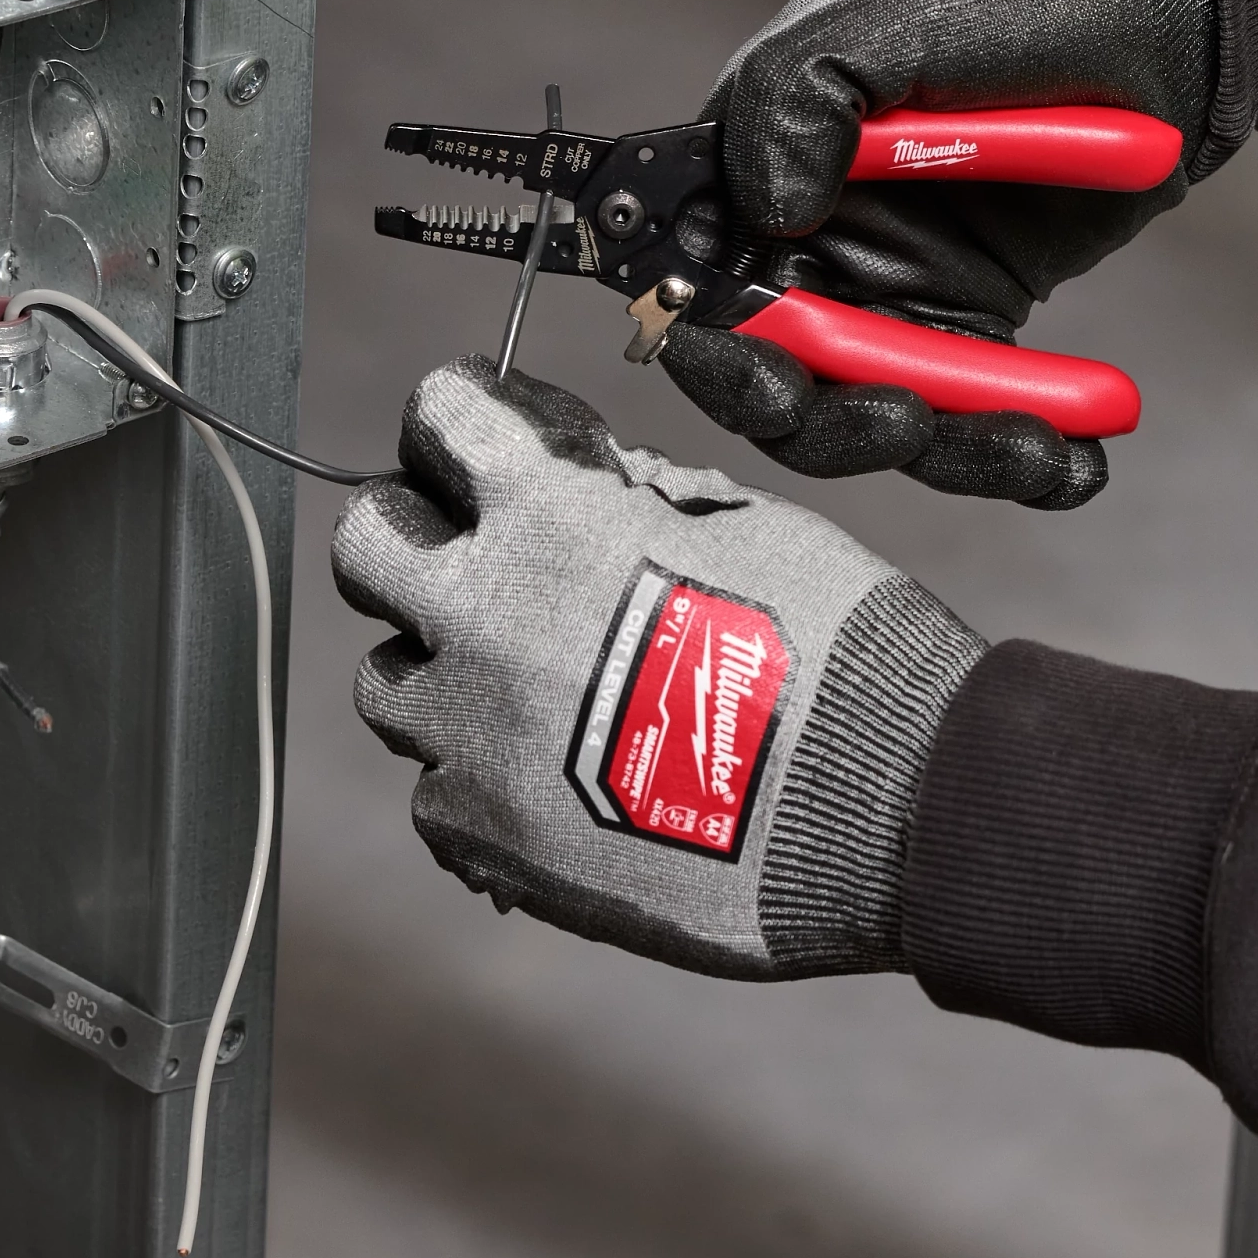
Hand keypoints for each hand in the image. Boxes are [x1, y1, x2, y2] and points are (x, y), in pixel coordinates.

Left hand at [334, 362, 986, 978]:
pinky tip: (560, 778)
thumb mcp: (750, 523)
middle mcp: (487, 619)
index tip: (482, 436)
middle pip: (366, 546)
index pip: (439, 418)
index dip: (462, 418)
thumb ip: (642, 499)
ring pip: (391, 682)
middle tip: (481, 558)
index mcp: (553, 517)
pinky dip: (483, 779)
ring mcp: (474, 738)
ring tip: (534, 688)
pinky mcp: (489, 839)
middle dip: (415, 537)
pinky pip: (438, 795)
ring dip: (446, 669)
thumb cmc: (844, 653)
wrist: (890, 811)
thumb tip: (599, 490)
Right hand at [659, 0, 1216, 511]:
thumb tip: (765, 204)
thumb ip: (802, 92)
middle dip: (832, 422)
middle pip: (781, 375)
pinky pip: (974, 415)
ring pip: (878, 410)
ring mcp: (893, 285)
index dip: (718, 349)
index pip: (699, 277)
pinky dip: (1022, 457)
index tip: (774, 386)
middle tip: (901, 424)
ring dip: (946, 450)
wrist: (1171, 22)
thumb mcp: (898, 13)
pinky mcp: (971, 320)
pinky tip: (1074, 465)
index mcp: (764, 159)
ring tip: (1032, 451)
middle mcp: (813, 236)